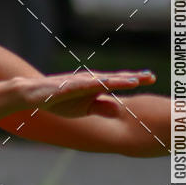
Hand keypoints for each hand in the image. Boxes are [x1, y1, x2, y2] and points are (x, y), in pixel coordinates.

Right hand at [22, 70, 155, 118]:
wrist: (33, 94)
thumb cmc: (59, 100)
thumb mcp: (84, 108)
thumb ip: (102, 107)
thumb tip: (120, 108)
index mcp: (95, 86)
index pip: (119, 82)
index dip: (135, 79)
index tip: (152, 78)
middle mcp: (90, 80)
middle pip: (115, 78)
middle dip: (133, 77)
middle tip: (151, 76)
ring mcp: (78, 81)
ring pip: (102, 80)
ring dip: (118, 80)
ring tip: (135, 80)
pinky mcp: (67, 85)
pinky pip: (83, 85)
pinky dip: (95, 83)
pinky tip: (105, 83)